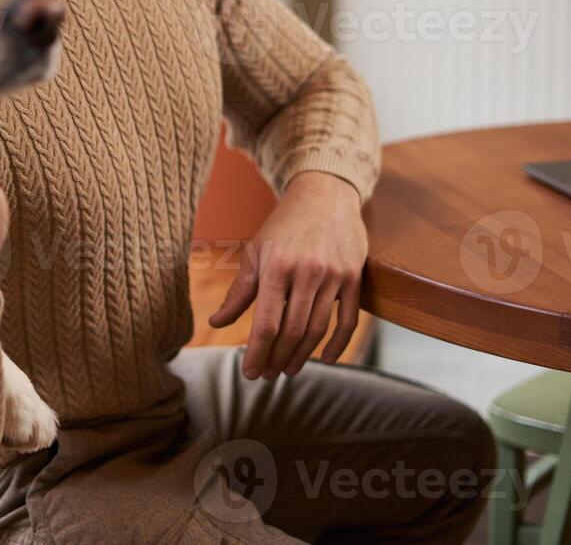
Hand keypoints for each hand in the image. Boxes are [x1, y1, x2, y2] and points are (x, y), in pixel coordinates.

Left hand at [208, 172, 366, 380]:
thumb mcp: (256, 252)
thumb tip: (216, 324)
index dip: (257, 352)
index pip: (266, 322)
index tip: (249, 373)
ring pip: (317, 329)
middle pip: (292, 331)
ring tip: (288, 369)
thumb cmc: (283, 226)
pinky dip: (338, 344)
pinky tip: (325, 359)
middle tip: (267, 375)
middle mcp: (306, 272)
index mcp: (275, 266)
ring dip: (302, 355)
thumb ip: (239, 292)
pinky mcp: (354, 277)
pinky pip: (347, 320)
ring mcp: (333, 275)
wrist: (324, 195)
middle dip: (277, 358)